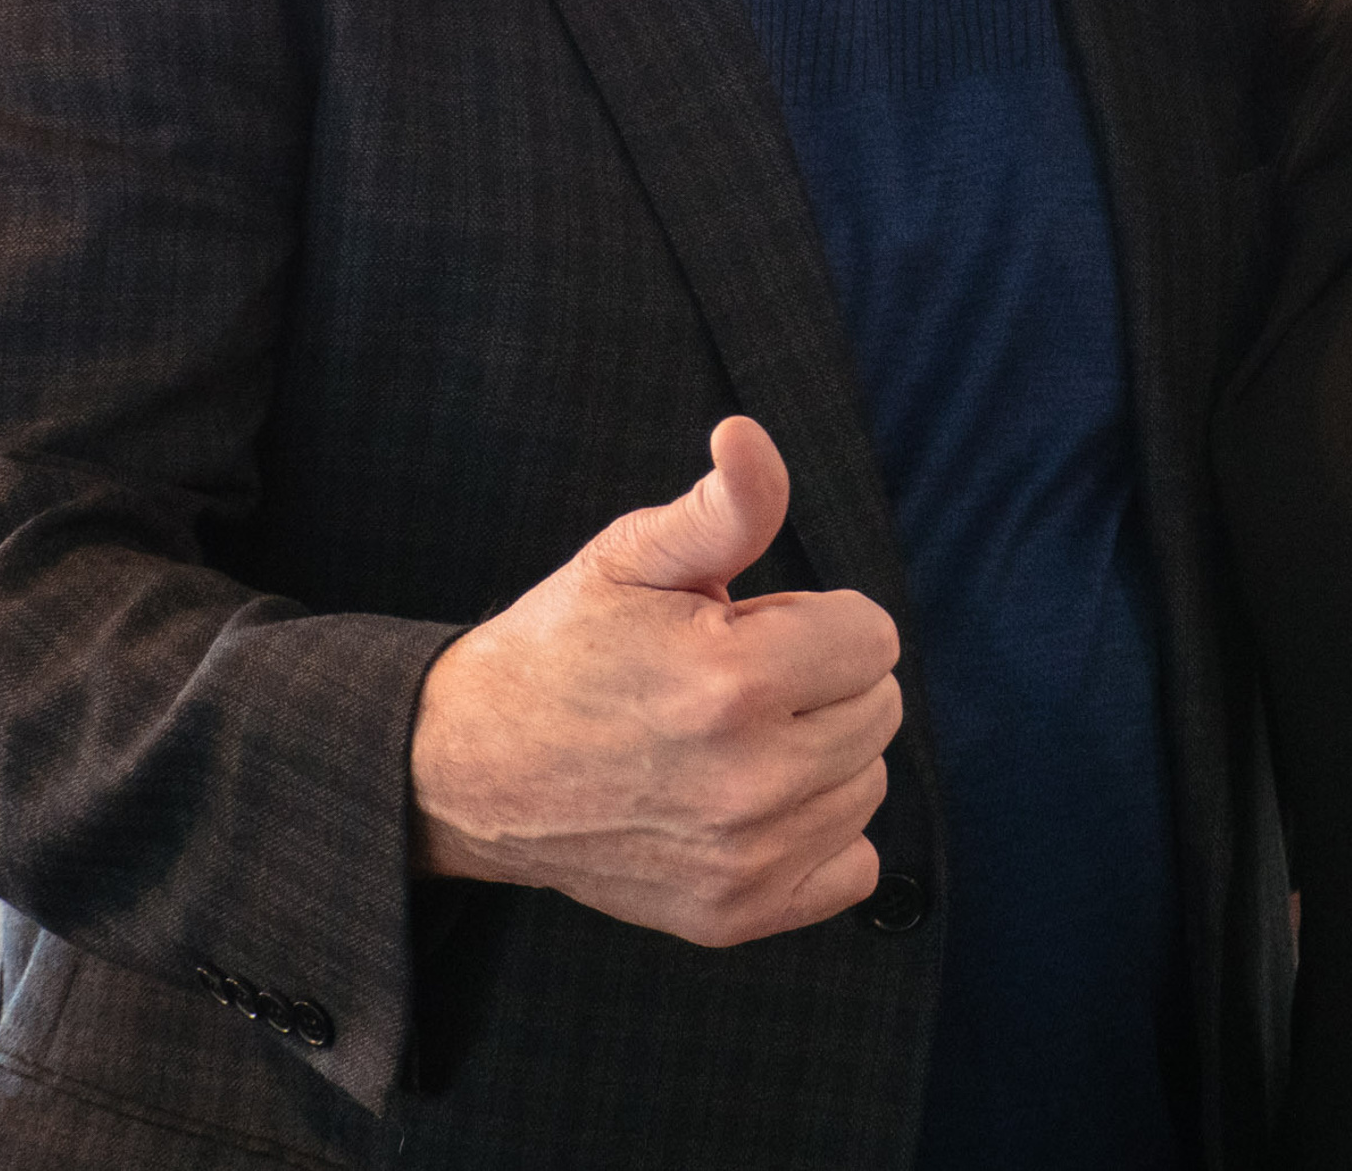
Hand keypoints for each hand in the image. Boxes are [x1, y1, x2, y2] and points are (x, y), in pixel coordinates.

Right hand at [410, 416, 901, 944]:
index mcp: (733, 682)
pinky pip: (852, 866)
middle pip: (879, 708)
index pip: (874, 637)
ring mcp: (743, 860)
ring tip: (731, 737)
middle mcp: (749, 782)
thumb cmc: (564, 647)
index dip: (813, 618)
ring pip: (868, 784)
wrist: (471, 770)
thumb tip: (748, 435)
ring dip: (822, 752)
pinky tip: (752, 801)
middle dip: (822, 680)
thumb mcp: (634, 555)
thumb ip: (724, 504)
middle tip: (732, 679)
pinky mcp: (733, 915)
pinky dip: (819, 832)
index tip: (746, 627)